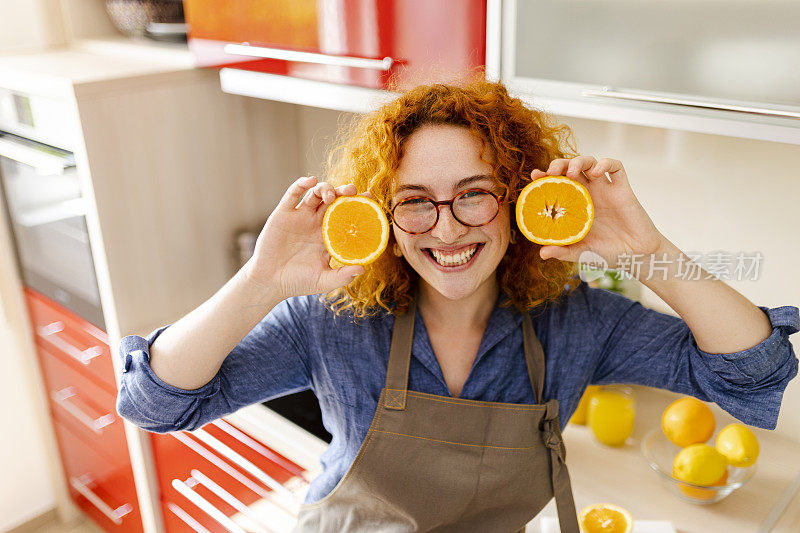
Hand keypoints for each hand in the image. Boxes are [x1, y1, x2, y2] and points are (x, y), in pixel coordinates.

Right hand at [244, 176, 366, 299]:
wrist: (269, 281)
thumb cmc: (298, 282)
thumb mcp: (324, 281)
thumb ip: (342, 276)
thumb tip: (363, 269)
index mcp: (329, 235)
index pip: (347, 215)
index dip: (358, 205)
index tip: (369, 199)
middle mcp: (316, 223)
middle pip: (334, 200)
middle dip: (344, 192)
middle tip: (353, 191)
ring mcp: (300, 216)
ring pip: (316, 194)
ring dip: (326, 188)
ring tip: (331, 195)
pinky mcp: (283, 213)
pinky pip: (293, 193)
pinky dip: (302, 184)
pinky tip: (311, 181)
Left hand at [532, 156, 663, 268]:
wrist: (636, 256)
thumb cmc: (607, 253)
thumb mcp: (581, 253)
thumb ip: (563, 251)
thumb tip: (542, 253)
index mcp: (575, 205)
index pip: (557, 184)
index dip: (545, 177)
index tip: (534, 175)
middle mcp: (588, 193)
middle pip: (571, 168)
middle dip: (559, 164)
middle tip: (550, 172)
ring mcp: (605, 189)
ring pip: (590, 162)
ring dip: (579, 161)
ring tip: (571, 172)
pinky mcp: (623, 189)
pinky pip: (617, 168)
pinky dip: (606, 163)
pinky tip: (596, 172)